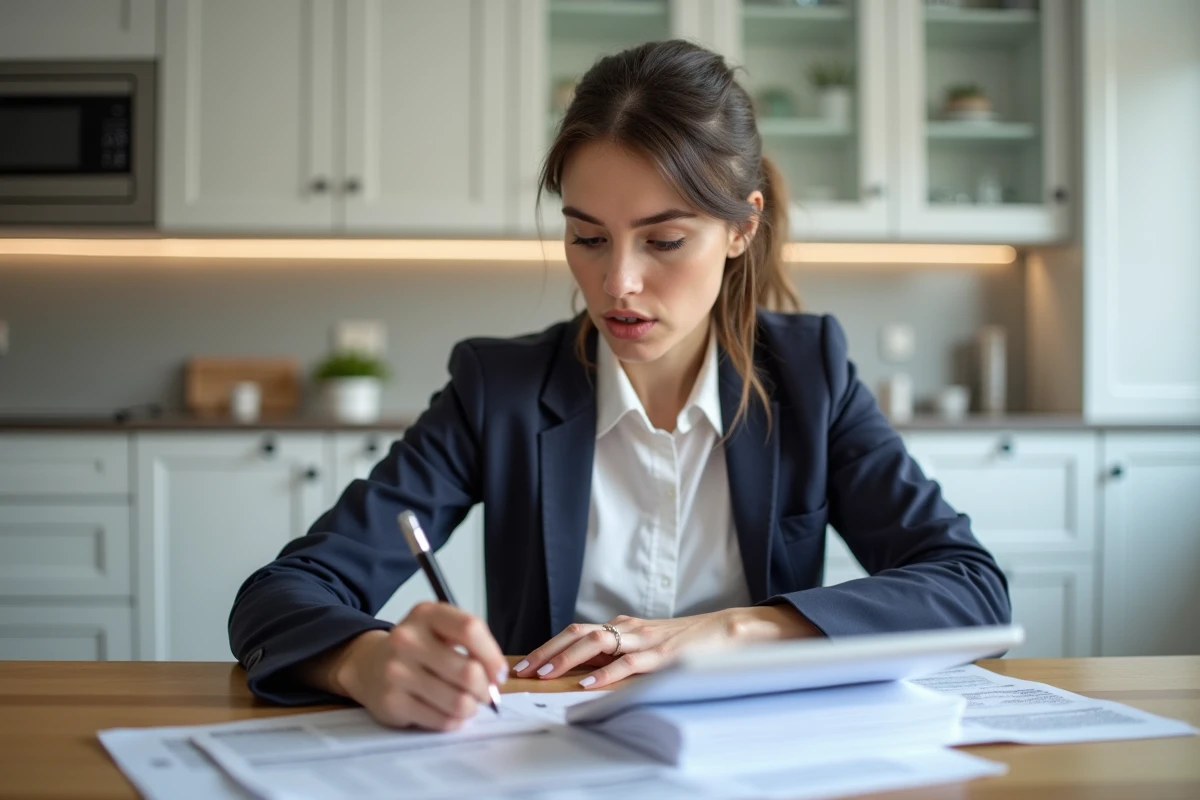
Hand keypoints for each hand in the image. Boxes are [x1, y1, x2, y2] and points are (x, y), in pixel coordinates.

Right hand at [329, 602, 508, 730]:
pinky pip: (442, 720)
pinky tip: (446, 712)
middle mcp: (407, 639)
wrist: (368, 665)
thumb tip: (497, 678)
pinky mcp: (392, 702)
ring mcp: (396, 672)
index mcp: (426, 614)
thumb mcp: (440, 630)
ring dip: (471, 708)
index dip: (493, 655)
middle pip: (468, 671)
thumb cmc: (417, 648)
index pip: (470, 629)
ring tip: (465, 703)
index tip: (499, 673)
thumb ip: (471, 644)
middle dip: (484, 689)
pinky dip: (453, 721)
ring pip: (458, 701)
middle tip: (483, 693)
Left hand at [513, 605, 820, 689]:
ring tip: (545, 674)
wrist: (728, 631)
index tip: (526, 663)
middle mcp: (628, 628)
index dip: (549, 646)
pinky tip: (588, 685)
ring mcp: (645, 640)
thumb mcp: (646, 647)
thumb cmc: (686, 643)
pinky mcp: (663, 655)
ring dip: (567, 659)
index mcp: (622, 626)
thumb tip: (584, 676)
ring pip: (597, 642)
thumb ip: (619, 657)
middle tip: (524, 669)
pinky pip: (629, 663)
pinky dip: (606, 674)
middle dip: (548, 651)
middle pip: (578, 633)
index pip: (577, 631)